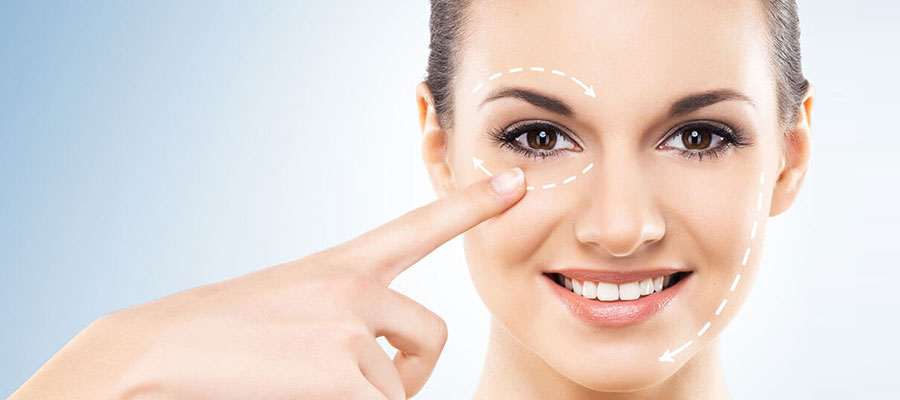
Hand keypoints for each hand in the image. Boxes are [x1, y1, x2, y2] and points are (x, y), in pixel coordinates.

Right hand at [11, 167, 525, 399]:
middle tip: (375, 388)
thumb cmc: (214, 338)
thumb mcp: (286, 307)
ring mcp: (349, 326)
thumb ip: (343, 320)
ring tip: (305, 388)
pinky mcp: (342, 368)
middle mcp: (352, 288)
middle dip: (414, 372)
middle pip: (432, 336)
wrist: (150, 355)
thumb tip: (383, 364)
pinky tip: (300, 393)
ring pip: (397, 386)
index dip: (471, 206)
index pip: (417, 227)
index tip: (518, 183)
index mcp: (338, 267)